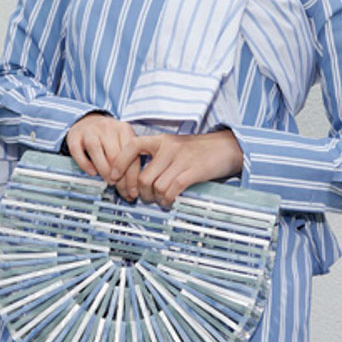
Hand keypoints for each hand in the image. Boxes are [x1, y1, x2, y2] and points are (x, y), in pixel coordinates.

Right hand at [65, 112, 139, 185]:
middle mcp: (108, 128)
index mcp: (124, 129)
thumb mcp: (123, 141)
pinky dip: (85, 164)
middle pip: (115, 155)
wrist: (88, 121)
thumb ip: (129, 158)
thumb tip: (134, 186)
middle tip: (121, 190)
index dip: (133, 177)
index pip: (132, 155)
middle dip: (120, 177)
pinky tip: (92, 173)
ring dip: (104, 170)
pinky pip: (78, 151)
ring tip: (109, 182)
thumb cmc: (109, 136)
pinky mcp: (75, 136)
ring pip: (97, 151)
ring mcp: (90, 131)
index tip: (132, 191)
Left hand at [125, 130, 244, 207]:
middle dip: (140, 193)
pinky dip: (167, 200)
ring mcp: (181, 159)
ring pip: (155, 186)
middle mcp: (169, 147)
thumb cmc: (201, 150)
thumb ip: (158, 157)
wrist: (229, 146)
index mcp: (162, 140)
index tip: (112, 177)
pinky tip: (170, 201)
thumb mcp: (176, 147)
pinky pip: (171, 190)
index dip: (119, 163)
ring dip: (155, 199)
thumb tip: (138, 179)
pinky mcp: (193, 171)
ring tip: (160, 200)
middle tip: (143, 198)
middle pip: (143, 176)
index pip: (132, 146)